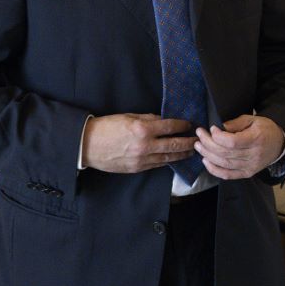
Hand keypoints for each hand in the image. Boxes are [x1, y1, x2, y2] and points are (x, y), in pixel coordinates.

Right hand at [81, 113, 195, 172]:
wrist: (87, 146)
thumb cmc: (106, 128)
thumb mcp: (128, 117)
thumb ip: (148, 118)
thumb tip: (163, 120)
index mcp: (142, 129)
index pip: (170, 127)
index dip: (182, 125)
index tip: (189, 124)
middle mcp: (144, 146)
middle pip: (174, 145)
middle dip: (188, 143)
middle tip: (197, 140)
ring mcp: (141, 159)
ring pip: (168, 158)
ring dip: (181, 155)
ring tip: (191, 152)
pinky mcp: (137, 168)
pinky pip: (157, 165)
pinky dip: (167, 161)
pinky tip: (174, 158)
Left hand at [195, 114, 284, 179]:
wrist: (280, 144)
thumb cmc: (265, 129)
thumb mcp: (253, 119)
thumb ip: (236, 123)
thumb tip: (220, 128)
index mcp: (256, 139)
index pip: (232, 142)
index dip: (218, 136)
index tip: (211, 128)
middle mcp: (253, 155)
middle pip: (225, 153)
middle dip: (208, 144)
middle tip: (199, 135)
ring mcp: (250, 167)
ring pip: (224, 164)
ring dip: (208, 155)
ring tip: (199, 146)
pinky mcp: (247, 173)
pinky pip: (228, 175)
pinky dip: (214, 170)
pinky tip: (206, 161)